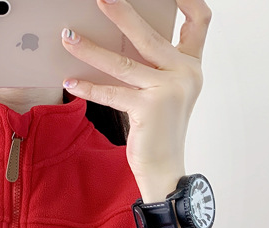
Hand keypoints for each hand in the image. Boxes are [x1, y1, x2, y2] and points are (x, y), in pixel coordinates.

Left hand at [60, 0, 211, 181]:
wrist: (165, 169)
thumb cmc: (160, 131)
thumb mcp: (164, 92)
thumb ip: (154, 66)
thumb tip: (118, 40)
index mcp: (192, 65)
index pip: (200, 20)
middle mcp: (185, 74)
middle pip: (150, 34)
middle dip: (121, 13)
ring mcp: (168, 90)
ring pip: (122, 63)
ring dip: (91, 49)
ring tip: (68, 37)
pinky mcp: (149, 109)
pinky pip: (112, 93)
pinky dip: (88, 87)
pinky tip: (71, 80)